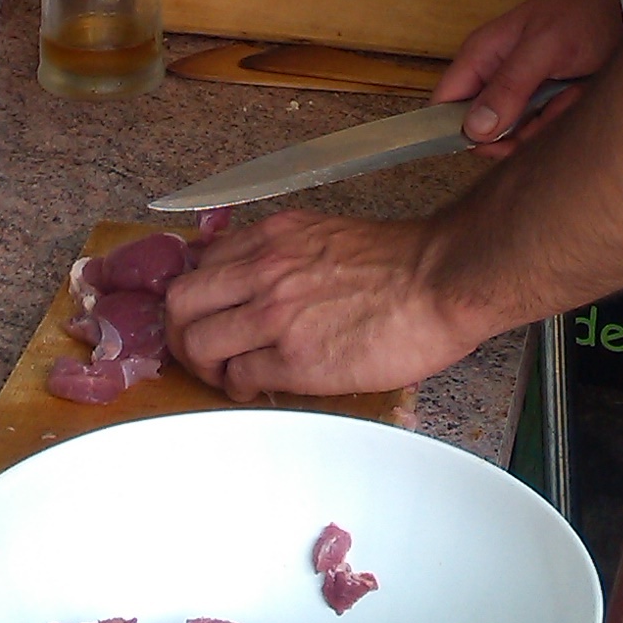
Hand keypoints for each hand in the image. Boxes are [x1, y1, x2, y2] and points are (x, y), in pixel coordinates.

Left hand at [163, 207, 473, 401]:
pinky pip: (238, 378)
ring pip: (197, 343)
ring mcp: (275, 315)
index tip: (207, 313)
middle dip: (180, 330)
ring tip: (228, 374)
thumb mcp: (324, 234)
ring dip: (205, 365)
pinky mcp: (295, 359)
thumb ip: (282, 251)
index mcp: (272, 237)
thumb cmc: (400, 263)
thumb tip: (253, 276)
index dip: (198, 296)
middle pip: (179, 302)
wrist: (442, 281)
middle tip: (202, 348)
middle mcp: (264, 270)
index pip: (199, 264)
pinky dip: (238, 387)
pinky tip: (257, 386)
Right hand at [432, 0, 622, 150]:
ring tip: (571, 92)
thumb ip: (509, 85)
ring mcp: (518, 93)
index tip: (494, 142)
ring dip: (547, 124)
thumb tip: (474, 129)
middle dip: (517, 132)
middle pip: (482, 132)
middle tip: (548, 111)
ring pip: (516, 137)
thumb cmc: (581, 14)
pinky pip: (542, 132)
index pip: (444, 105)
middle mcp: (493, 79)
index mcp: (479, 57)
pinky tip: (578, 95)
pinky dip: (562, 120)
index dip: (458, 130)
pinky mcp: (543, 104)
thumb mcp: (545, 47)